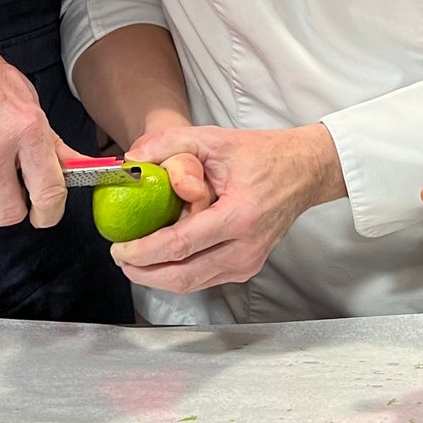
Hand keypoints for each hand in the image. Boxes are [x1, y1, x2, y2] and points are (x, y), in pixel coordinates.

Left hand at [115, 122, 344, 293]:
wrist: (304, 172)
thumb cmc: (262, 155)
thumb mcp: (213, 138)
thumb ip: (169, 143)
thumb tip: (130, 162)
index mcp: (240, 215)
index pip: (182, 245)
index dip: (144, 252)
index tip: (119, 248)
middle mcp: (246, 247)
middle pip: (183, 276)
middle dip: (143, 272)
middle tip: (119, 257)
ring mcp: (248, 263)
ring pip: (191, 284)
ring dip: (157, 277)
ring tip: (134, 260)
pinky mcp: (246, 268)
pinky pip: (203, 279)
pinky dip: (177, 272)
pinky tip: (161, 258)